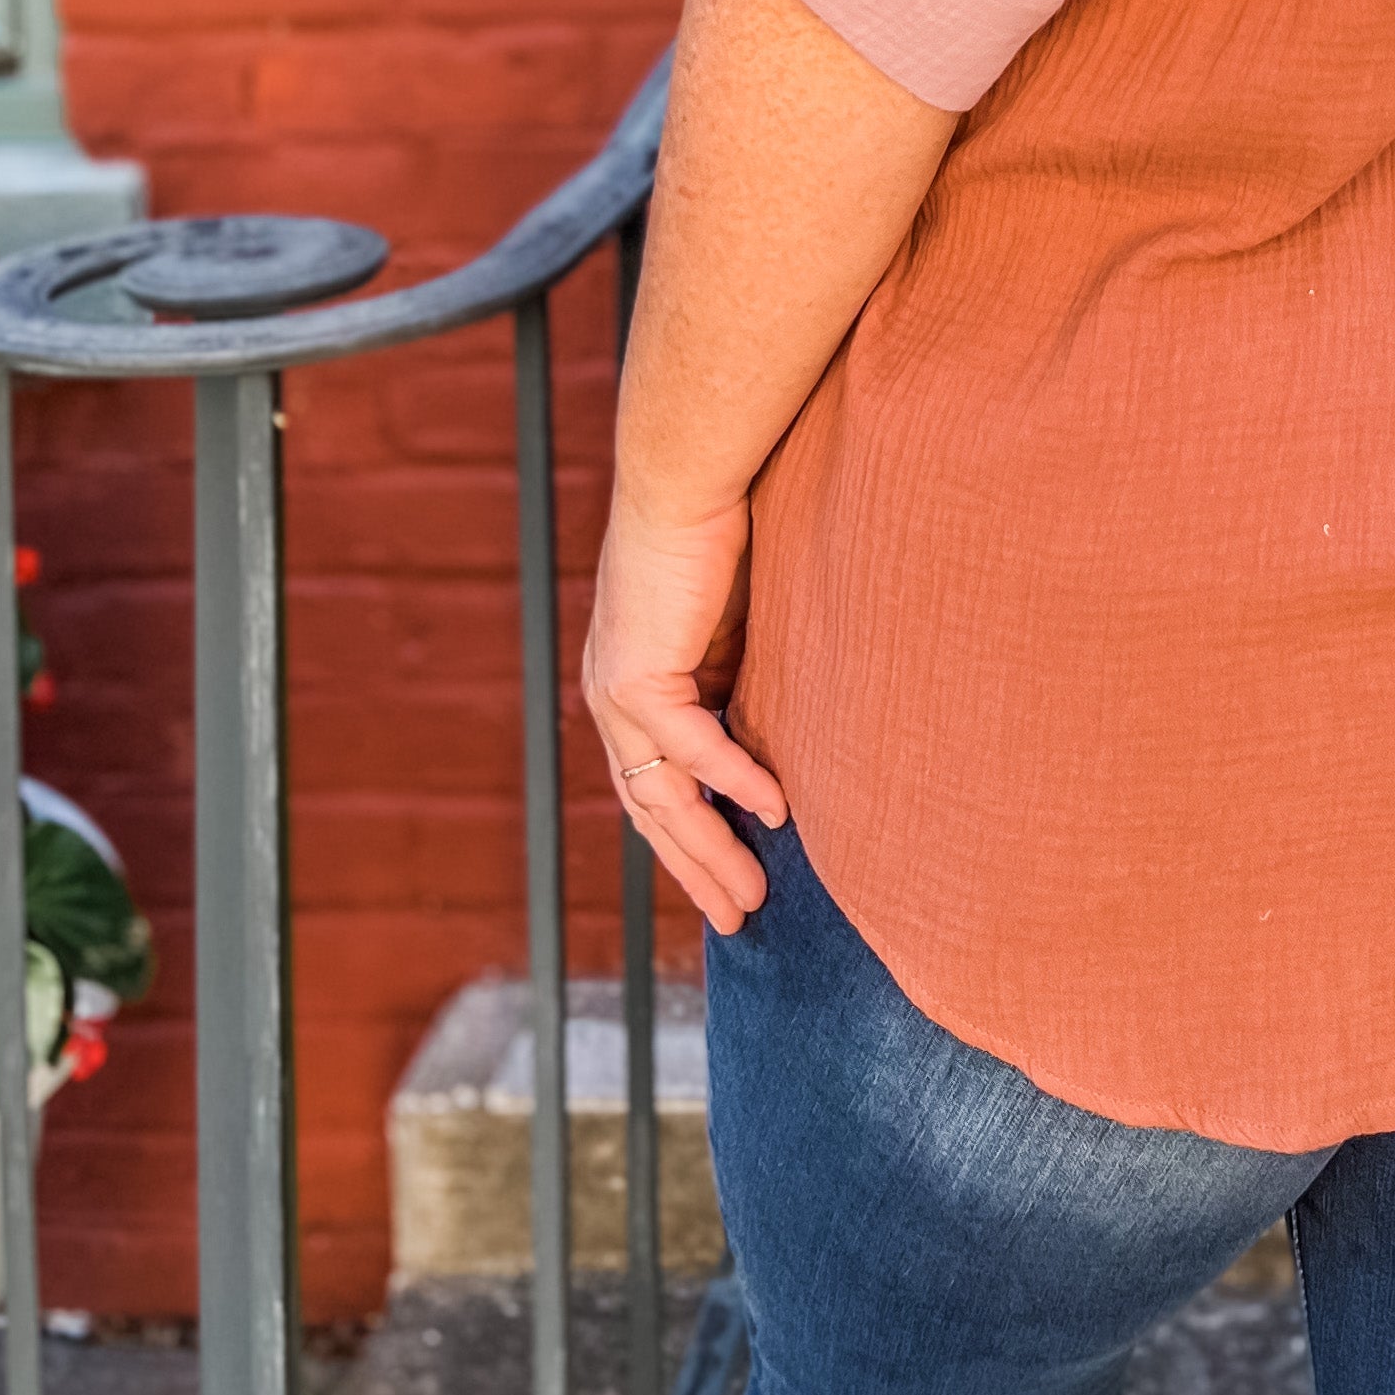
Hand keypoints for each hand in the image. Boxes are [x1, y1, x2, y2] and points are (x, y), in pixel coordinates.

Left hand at [582, 488, 790, 934]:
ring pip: (666, 797)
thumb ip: (739, 682)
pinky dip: (736, 781)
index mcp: (631, 693)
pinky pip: (694, 747)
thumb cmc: (716, 534)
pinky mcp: (638, 676)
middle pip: (654, 811)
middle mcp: (614, 702)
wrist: (685, 476)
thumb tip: (781, 733)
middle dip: (699, 869)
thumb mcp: (729, 627)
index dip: (693, 839)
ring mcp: (618, 694)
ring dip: (712, 849)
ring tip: (753, 895)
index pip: (657, 787)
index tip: (732, 879)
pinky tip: (775, 812)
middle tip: (739, 918)